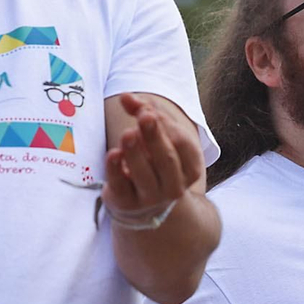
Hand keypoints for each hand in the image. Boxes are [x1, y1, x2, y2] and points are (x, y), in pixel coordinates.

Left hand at [103, 94, 205, 220]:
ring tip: (128, 133)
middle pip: (166, 159)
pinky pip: (120, 185)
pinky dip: (116, 169)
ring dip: (135, 152)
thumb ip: (144, 113)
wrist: (144, 207)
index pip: (183, 145)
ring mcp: (150, 198)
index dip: (167, 125)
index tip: (149, 110)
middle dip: (155, 136)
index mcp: (190, 169)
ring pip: (143, 174)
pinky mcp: (126, 203)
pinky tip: (113, 153)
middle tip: (145, 116)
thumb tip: (126, 96)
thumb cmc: (153, 163)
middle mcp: (173, 187)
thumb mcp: (156, 139)